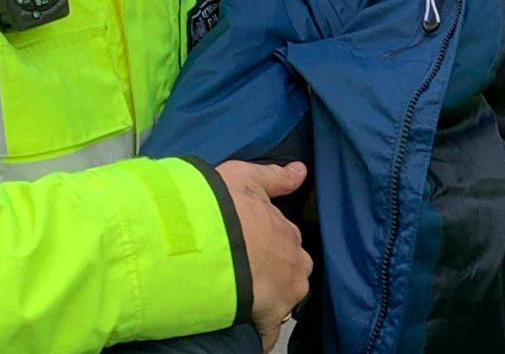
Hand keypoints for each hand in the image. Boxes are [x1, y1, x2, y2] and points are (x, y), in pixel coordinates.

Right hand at [217, 160, 313, 350]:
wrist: (204, 239)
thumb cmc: (221, 205)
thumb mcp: (246, 178)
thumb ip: (275, 177)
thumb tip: (301, 170)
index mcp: (287, 230)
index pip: (288, 243)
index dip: (271, 248)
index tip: (255, 252)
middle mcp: (294, 260)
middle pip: (292, 272)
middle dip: (277, 276)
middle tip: (249, 277)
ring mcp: (285, 290)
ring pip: (285, 300)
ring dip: (270, 302)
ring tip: (245, 300)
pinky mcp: (269, 316)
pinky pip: (269, 331)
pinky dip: (261, 333)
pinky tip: (247, 330)